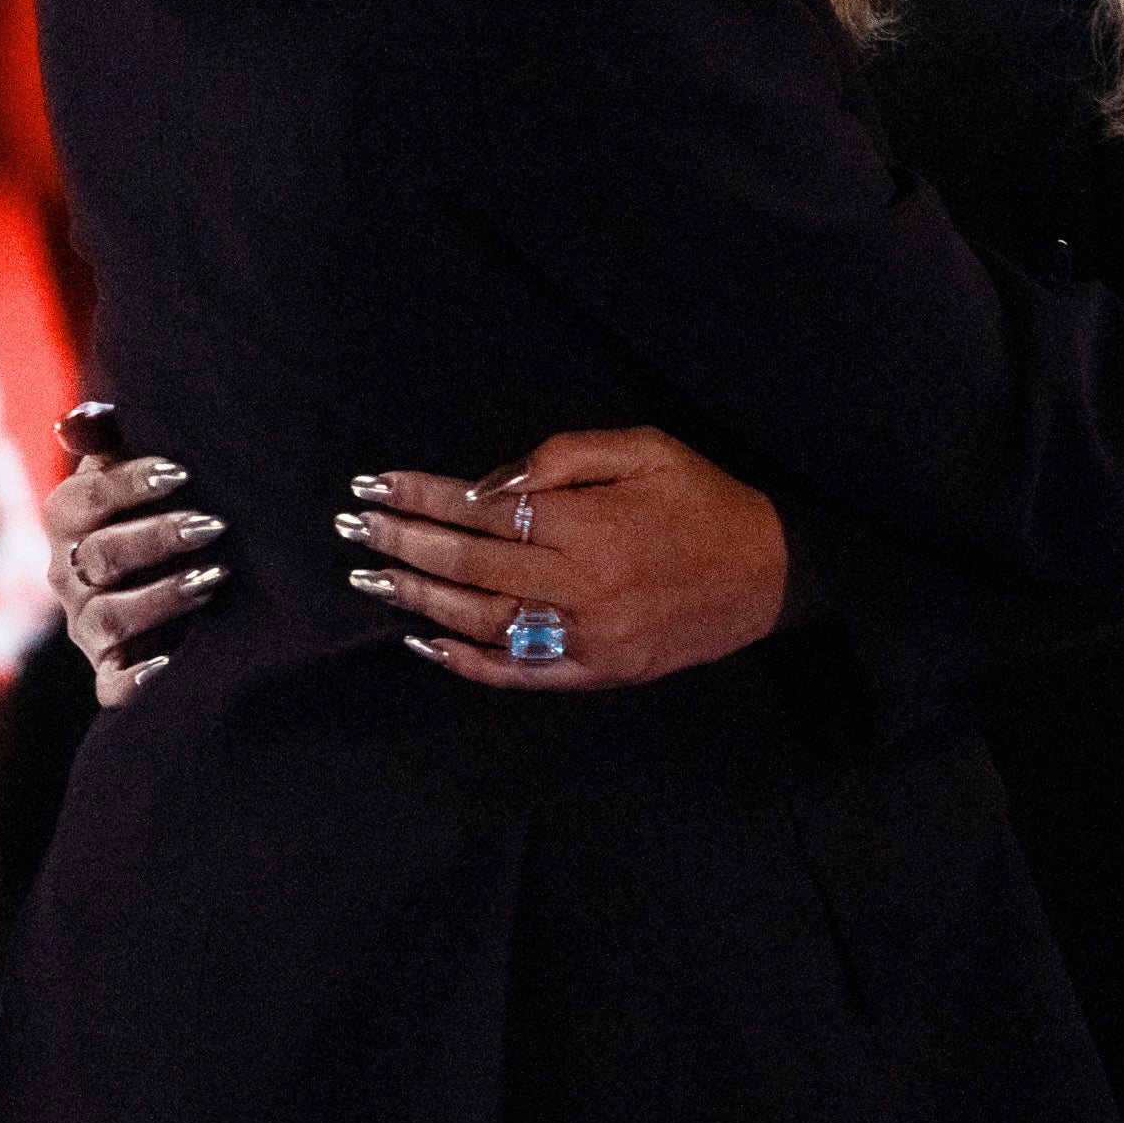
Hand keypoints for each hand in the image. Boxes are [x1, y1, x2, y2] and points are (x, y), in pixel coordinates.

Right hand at [42, 408, 221, 701]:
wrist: (170, 575)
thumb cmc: (154, 504)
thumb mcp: (131, 466)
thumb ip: (107, 436)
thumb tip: (78, 420)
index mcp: (68, 520)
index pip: (82, 500)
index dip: (129, 485)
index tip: (182, 472)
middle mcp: (69, 574)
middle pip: (100, 557)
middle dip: (158, 539)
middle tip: (215, 524)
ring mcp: (87, 625)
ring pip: (108, 617)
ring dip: (160, 598)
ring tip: (214, 580)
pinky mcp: (110, 671)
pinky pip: (112, 686)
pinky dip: (136, 680)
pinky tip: (169, 664)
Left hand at [344, 426, 786, 690]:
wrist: (770, 573)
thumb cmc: (704, 500)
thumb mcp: (646, 449)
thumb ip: (566, 457)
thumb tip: (491, 483)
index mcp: (589, 524)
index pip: (483, 509)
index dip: (424, 496)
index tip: (375, 484)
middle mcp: (580, 584)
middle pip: (472, 564)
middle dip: (405, 543)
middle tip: (353, 529)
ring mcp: (586, 637)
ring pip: (484, 620)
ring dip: (421, 599)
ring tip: (370, 580)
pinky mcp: (598, 672)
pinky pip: (521, 673)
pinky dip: (468, 663)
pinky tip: (424, 644)